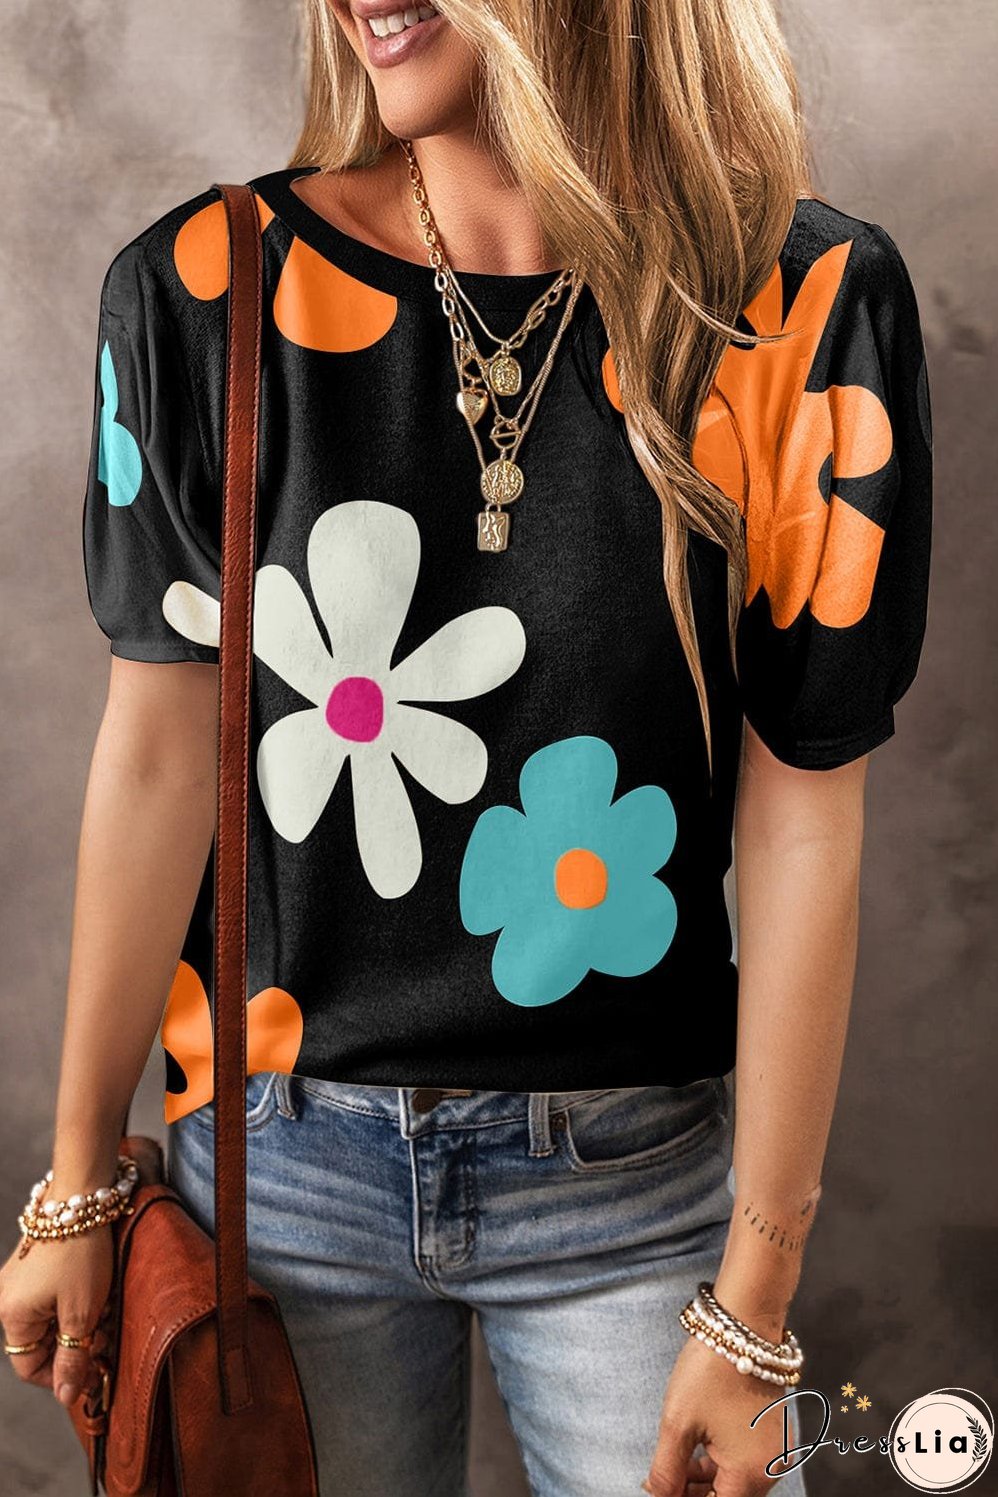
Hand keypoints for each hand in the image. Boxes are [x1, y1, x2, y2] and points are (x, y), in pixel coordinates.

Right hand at [0, 1227, 113, 1406]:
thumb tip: (65, 1397)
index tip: (92, 1372)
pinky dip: (76, 1303)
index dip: (62, 1375)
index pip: (30, 1367)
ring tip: (106, 1312)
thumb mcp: (82, 1312)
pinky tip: (99, 1294)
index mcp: (12, 1316)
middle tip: (105, 1337)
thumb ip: (72, 1357)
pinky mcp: (36, 1264)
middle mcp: (9, 1300)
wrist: (82, 1196)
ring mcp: (21, 1281)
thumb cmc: (80, 1253)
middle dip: (77, 1345)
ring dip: (80, 1323)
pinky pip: (54, 1298)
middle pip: (42, 1343)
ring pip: (51, 1320)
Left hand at [643, 1333, 799, 1496]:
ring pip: (735, 1484)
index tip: (659, 1492)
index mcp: (750, 1473)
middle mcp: (769, 1468)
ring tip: (672, 1467)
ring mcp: (774, 1451)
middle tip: (661, 1482)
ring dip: (704, 1483)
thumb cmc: (710, 1371)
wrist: (743, 1325)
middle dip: (692, 1495)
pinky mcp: (771, 1434)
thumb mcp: (678, 1423)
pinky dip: (719, 1465)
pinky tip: (693, 1454)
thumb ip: (667, 1471)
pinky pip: (744, 1463)